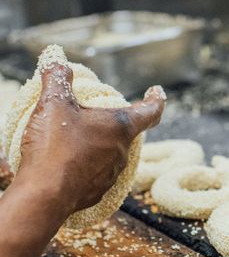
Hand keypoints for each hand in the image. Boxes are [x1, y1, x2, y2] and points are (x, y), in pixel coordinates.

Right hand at [18, 63, 165, 220]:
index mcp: (120, 127)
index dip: (156, 99)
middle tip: (95, 113)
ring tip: (75, 137)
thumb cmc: (55, 148)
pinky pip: (95, 173)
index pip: (150, 111)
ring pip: (110, 153)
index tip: (157, 91)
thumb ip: (57, 79)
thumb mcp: (53, 104)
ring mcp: (111, 175)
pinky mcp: (97, 192)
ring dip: (98, 144)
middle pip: (126, 132)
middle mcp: (122, 152)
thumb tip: (57, 60)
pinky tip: (66, 162)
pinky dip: (85, 164)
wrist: (44, 196)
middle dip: (113, 121)